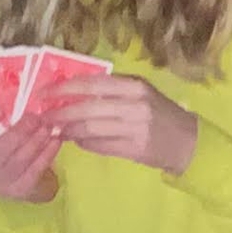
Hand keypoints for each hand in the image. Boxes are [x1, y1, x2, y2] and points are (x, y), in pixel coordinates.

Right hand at [0, 111, 62, 203]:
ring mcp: (1, 182)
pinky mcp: (20, 189)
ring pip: (20, 160)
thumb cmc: (3, 150)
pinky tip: (56, 141)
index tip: (0, 110)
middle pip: (0, 150)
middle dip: (19, 132)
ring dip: (37, 140)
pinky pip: (35, 170)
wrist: (14, 181)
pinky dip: (47, 154)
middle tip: (36, 117)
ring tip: (49, 126)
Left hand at [44, 75, 198, 177]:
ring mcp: (135, 128)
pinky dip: (83, 143)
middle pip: (86, 107)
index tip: (43, 93)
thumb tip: (73, 91)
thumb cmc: (160, 113)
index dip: (63, 88)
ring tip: (56, 131)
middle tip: (42, 117)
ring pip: (90, 128)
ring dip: (68, 130)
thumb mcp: (141, 93)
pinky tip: (76, 141)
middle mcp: (135, 104)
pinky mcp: (135, 149)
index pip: (91, 83)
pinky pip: (100, 145)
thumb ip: (112, 89)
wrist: (189, 142)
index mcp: (134, 85)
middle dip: (59, 113)